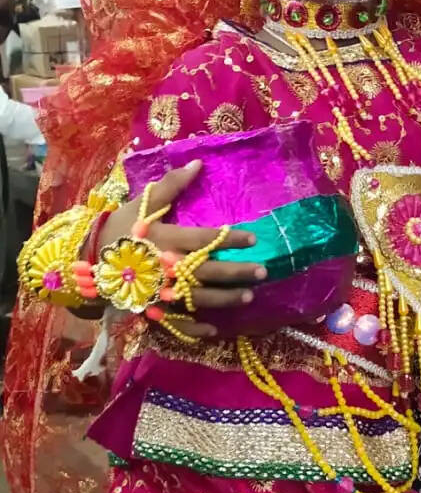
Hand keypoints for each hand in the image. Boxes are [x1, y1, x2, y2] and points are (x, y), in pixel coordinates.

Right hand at [95, 160, 265, 337]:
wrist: (86, 259)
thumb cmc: (121, 227)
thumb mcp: (143, 202)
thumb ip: (172, 185)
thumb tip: (198, 163)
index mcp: (164, 239)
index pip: (204, 239)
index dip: (229, 239)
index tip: (252, 239)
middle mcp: (165, 267)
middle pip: (206, 272)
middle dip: (236, 273)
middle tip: (263, 271)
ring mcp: (158, 291)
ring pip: (197, 299)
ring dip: (225, 299)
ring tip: (249, 296)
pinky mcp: (150, 308)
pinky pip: (175, 323)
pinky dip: (194, 329)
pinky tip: (214, 329)